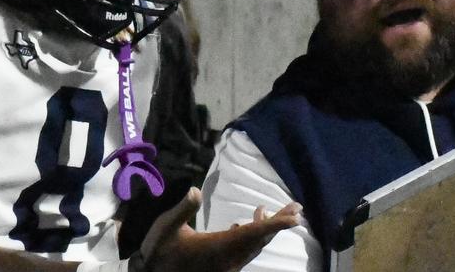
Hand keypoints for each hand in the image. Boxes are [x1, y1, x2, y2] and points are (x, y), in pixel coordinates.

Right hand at [135, 187, 302, 271]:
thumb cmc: (159, 250)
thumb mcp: (166, 227)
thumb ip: (183, 209)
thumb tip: (195, 190)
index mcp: (219, 247)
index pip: (254, 233)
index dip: (276, 224)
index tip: (296, 216)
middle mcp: (229, 259)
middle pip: (260, 239)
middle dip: (279, 223)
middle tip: (296, 206)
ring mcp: (227, 266)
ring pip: (254, 247)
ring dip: (265, 229)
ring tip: (269, 209)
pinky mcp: (223, 268)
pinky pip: (245, 252)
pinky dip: (252, 237)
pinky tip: (244, 225)